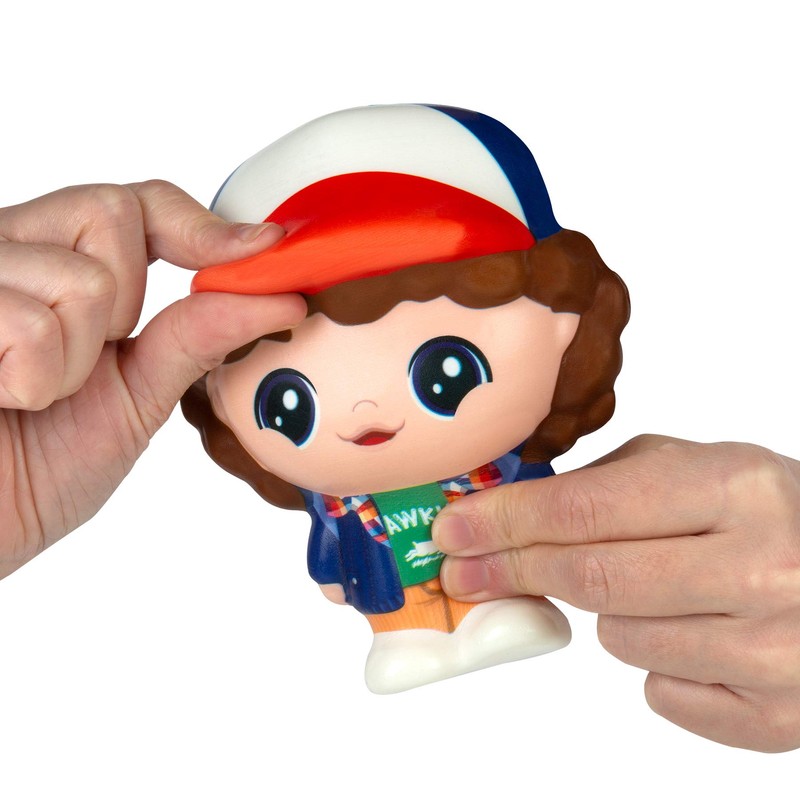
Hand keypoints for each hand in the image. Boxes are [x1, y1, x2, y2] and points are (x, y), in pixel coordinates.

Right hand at [0, 181, 304, 577]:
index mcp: (60, 270)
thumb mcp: (137, 398)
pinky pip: (30, 322)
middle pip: (111, 212)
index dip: (200, 224)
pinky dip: (32, 382)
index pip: (137, 204)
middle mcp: (15, 254)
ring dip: (72, 363)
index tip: (265, 250)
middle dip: (123, 308)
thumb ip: (196, 336)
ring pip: (81, 277)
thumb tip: (278, 296)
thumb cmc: (34, 471)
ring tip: (28, 395)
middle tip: (80, 368)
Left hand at [433, 435, 799, 751]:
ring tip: (651, 588)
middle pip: (592, 577)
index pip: (586, 509)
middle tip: (465, 571)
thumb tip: (508, 510)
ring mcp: (775, 649)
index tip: (453, 530)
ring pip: (622, 638)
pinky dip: (659, 662)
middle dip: (511, 571)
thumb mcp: (700, 469)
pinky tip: (692, 632)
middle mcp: (762, 567)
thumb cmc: (767, 514)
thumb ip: (609, 484)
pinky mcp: (778, 716)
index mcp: (736, 488)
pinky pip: (664, 693)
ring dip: (608, 613)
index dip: (505, 520)